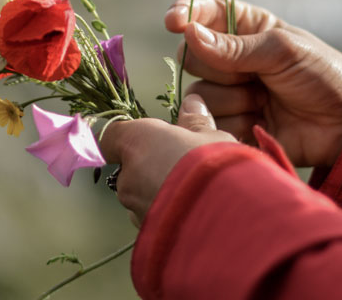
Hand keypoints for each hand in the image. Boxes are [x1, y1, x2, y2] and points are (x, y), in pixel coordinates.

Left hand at [100, 94, 235, 225]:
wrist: (229, 223)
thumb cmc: (216, 171)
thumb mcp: (214, 139)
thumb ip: (197, 123)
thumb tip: (192, 104)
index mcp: (138, 142)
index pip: (112, 137)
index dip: (126, 139)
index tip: (143, 141)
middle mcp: (128, 177)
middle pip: (131, 169)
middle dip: (154, 169)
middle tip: (186, 168)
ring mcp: (136, 211)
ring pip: (142, 198)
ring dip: (162, 195)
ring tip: (196, 195)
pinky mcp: (148, 237)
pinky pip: (155, 222)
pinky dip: (169, 218)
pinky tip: (195, 215)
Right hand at [165, 0, 341, 167]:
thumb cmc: (323, 76)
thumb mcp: (283, 51)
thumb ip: (234, 47)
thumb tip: (189, 33)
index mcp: (247, 29)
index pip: (206, 12)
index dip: (186, 13)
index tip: (173, 21)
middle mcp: (231, 59)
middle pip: (192, 56)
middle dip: (219, 68)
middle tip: (254, 77)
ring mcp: (229, 94)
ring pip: (197, 94)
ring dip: (231, 100)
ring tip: (264, 104)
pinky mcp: (229, 125)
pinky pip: (208, 124)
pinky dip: (232, 124)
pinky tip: (259, 122)